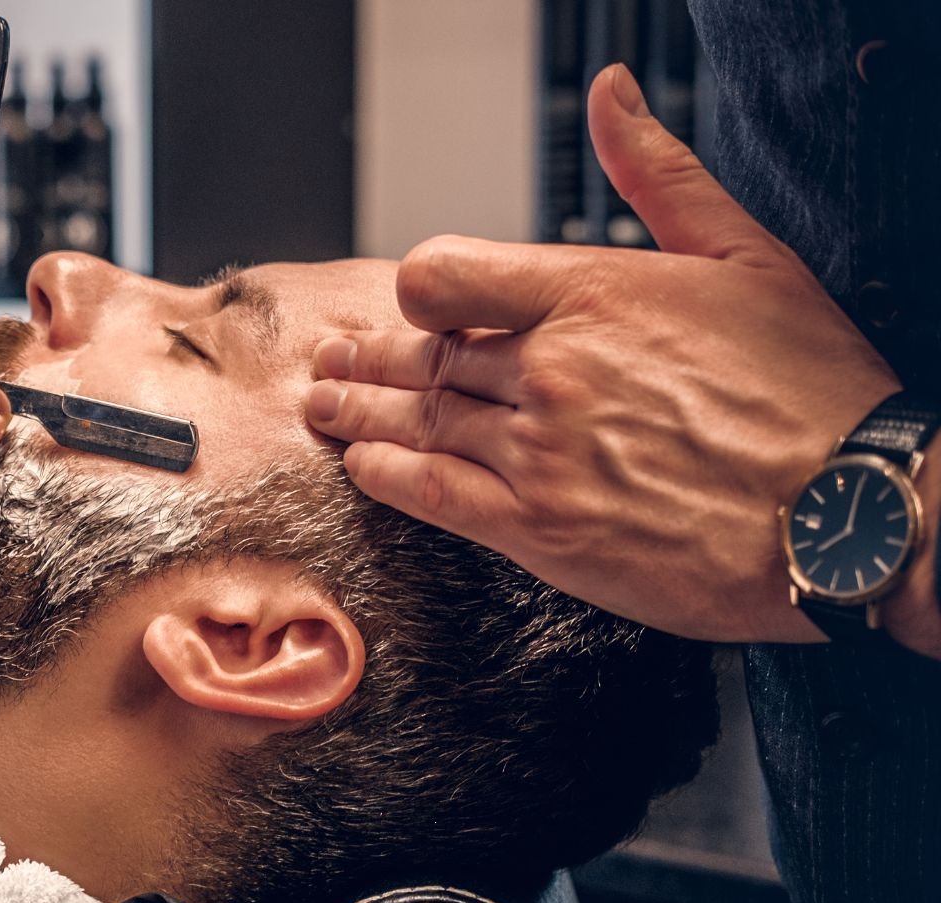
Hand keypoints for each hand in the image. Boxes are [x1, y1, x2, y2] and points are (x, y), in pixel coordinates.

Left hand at [304, 63, 924, 646]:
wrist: (850, 515)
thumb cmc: (813, 389)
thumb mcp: (746, 255)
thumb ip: (658, 175)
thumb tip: (611, 96)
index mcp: (591, 295)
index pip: (447, 276)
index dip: (421, 290)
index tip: (414, 304)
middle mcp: (551, 370)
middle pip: (428, 355)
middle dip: (373, 355)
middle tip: (337, 357)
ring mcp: (539, 453)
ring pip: (420, 419)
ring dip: (361, 409)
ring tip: (326, 402)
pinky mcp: (540, 532)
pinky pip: (433, 493)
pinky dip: (387, 474)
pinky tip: (362, 463)